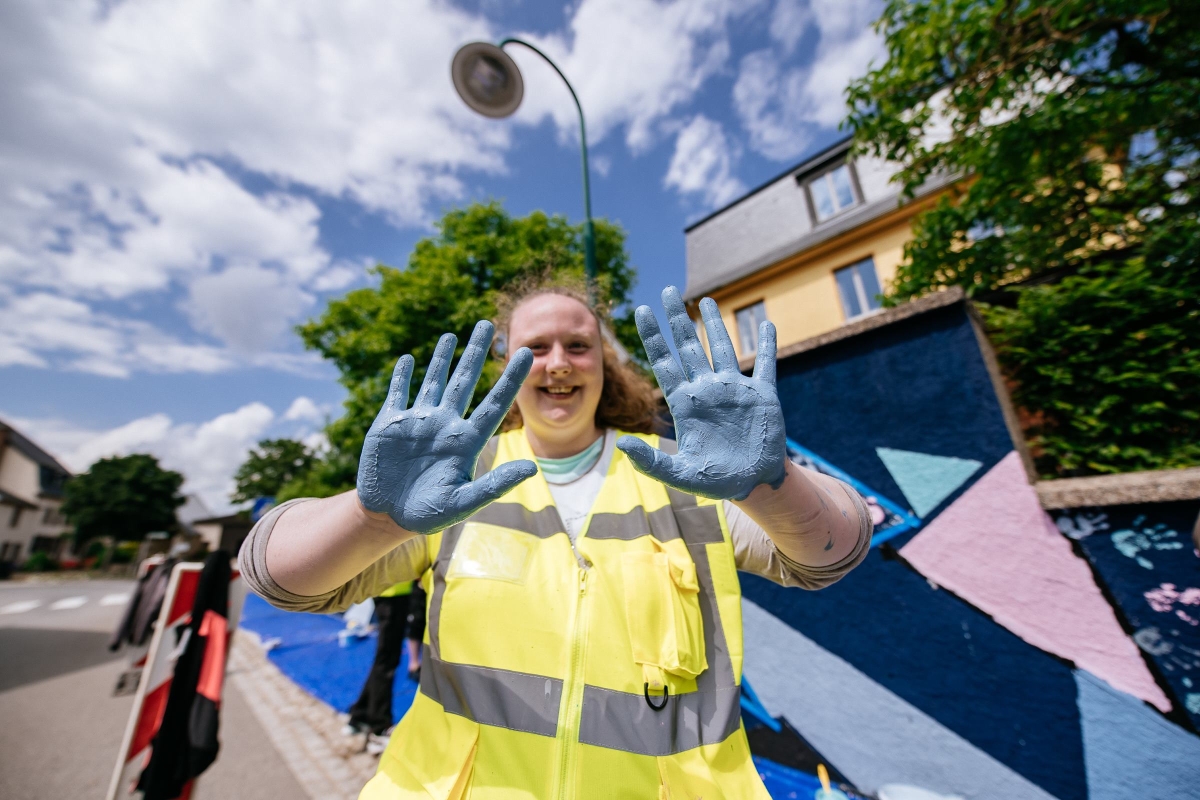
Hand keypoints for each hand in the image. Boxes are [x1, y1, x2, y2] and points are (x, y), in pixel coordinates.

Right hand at [357, 321, 536, 533]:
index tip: (527, 352)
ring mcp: (417, 421)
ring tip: (452, 335)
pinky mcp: (390, 424)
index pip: (495, 402)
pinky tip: (409, 359)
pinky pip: (397, 393)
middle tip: (488, 323)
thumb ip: (496, 484)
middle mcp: (445, 425)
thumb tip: (534, 468)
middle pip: (464, 380)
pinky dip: (402, 376)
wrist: (387, 517)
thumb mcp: (464, 502)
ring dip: (441, 358)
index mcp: (466, 441)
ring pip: (433, 381)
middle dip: (476, 352)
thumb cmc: (428, 514)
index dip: (511, 378)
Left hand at [617, 286, 785, 500]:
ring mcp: (734, 390)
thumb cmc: (714, 480)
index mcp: (686, 404)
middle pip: (689, 347)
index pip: (664, 363)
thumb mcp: (679, 474)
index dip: (653, 337)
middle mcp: (707, 390)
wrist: (752, 483)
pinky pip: (764, 365)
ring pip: (722, 348)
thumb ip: (651, 461)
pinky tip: (767, 324)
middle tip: (668, 291)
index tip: (641, 310)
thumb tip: (621, 444)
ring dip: (715, 324)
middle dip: (678, 319)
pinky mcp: (763, 395)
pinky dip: (767, 345)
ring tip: (705, 300)